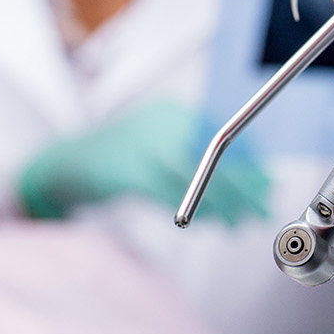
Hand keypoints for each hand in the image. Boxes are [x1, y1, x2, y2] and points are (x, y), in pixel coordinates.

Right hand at [18, 101, 270, 224]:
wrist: (67, 165)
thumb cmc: (124, 157)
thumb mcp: (162, 142)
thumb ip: (200, 154)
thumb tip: (251, 176)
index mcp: (174, 111)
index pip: (223, 133)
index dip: (249, 160)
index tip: (267, 181)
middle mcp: (161, 122)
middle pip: (216, 155)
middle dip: (243, 184)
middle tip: (262, 206)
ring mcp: (143, 145)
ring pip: (198, 177)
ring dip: (223, 203)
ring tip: (240, 221)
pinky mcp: (127, 172)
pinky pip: (172, 194)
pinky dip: (196, 211)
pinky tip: (211, 222)